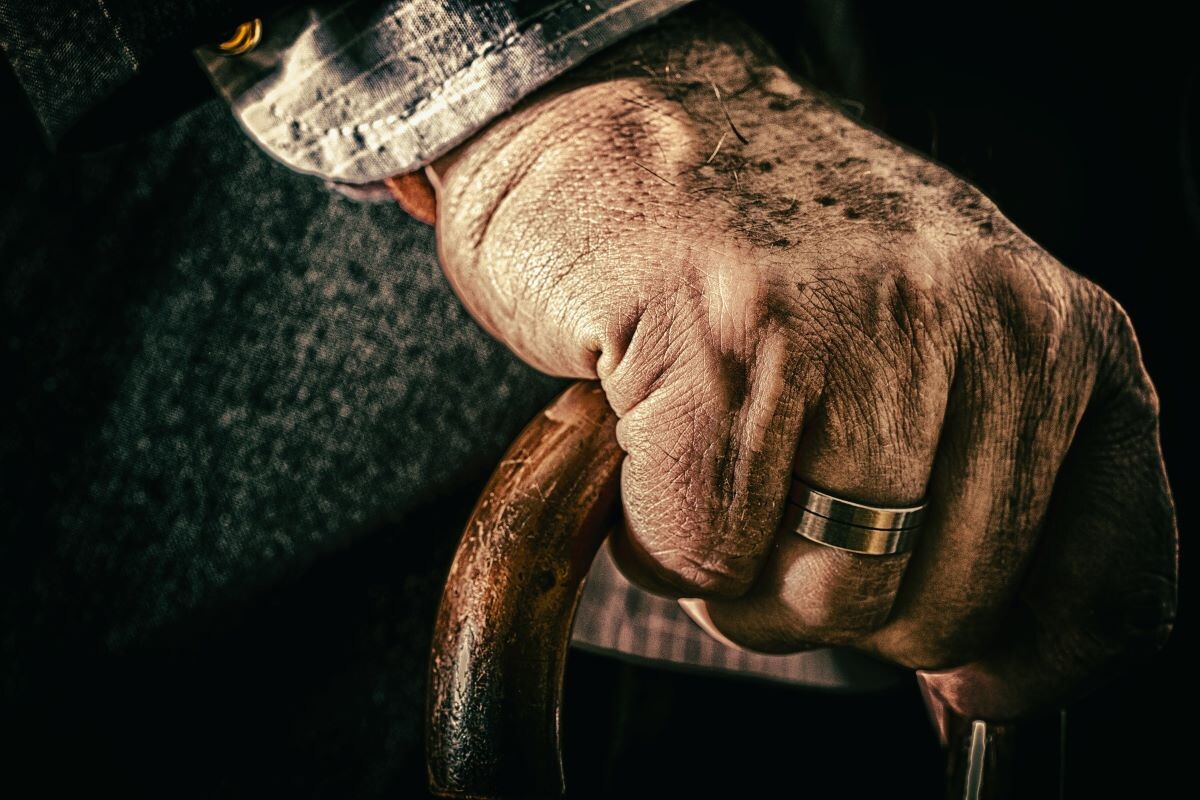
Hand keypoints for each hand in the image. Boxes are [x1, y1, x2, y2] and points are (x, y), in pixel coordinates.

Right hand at [429, 4, 1176, 718]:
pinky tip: (644, 449)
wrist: (626, 117)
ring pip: (815, 599)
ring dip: (735, 579)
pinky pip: (698, 557)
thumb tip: (988, 679)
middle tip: (770, 510)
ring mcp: (845, 334)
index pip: (1111, 579)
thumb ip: (983, 483)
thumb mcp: (936, 339)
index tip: (969, 686)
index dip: (1036, 664)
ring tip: (702, 471)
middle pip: (933, 612)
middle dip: (831, 602)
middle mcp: (977, 330)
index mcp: (1059, 336)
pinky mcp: (714, 352)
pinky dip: (653, 536)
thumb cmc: (769, 244)